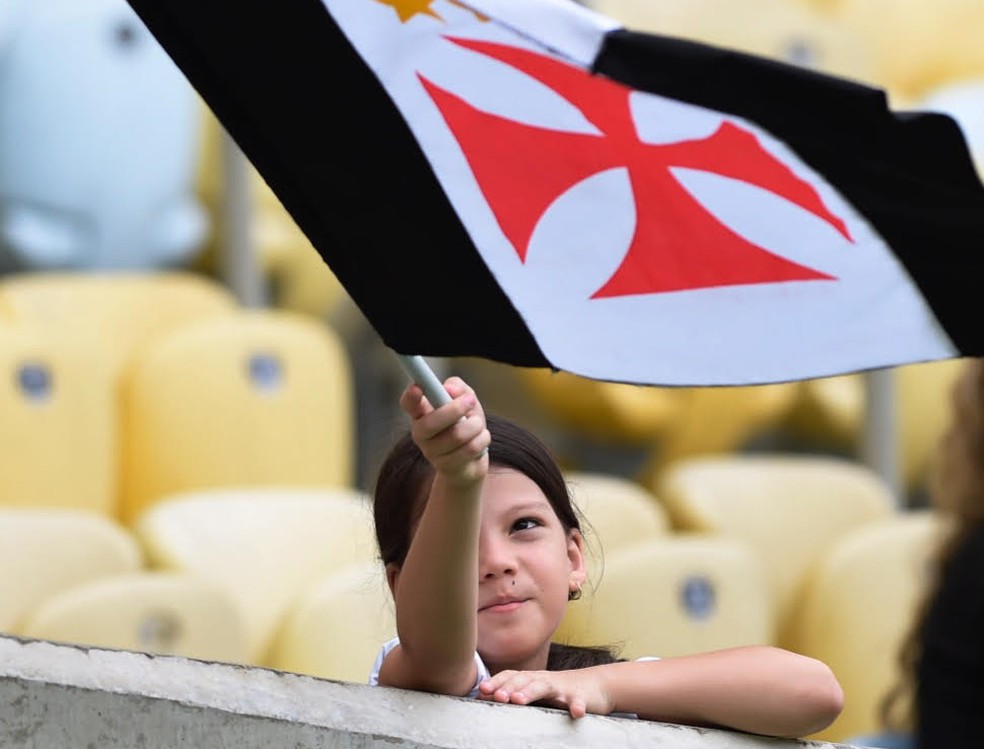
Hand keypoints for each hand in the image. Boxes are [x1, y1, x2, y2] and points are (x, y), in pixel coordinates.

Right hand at [400, 376, 489, 485]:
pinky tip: (480, 439)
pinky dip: (482, 439)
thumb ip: (458, 388)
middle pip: (431, 423)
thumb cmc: (464, 426)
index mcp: (421, 414)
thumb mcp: (465, 402)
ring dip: (476, 425)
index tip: (418, 387)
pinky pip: (471, 448)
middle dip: (455, 409)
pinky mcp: (447, 466)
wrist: (469, 463)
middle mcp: (421, 434)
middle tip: (470, 401)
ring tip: (478, 425)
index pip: (408, 404)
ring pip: (457, 435)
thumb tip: (450, 388)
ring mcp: (432, 452)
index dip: (410, 396)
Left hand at [477, 668, 613, 718]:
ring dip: (531, 691)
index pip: (512, 675)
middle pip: (525, 679)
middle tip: (497, 696)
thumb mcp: (537, 690)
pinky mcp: (582, 697)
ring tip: (519, 700)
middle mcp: (545, 680)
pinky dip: (578, 706)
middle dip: (509, 687)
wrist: (596, 685)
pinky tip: (576, 713)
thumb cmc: (561, 691)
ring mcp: (563, 688)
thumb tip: (486, 698)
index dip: (497, 681)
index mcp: (533, 679)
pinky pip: (579, 702)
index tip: (483, 690)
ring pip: (546, 687)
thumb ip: (516, 693)